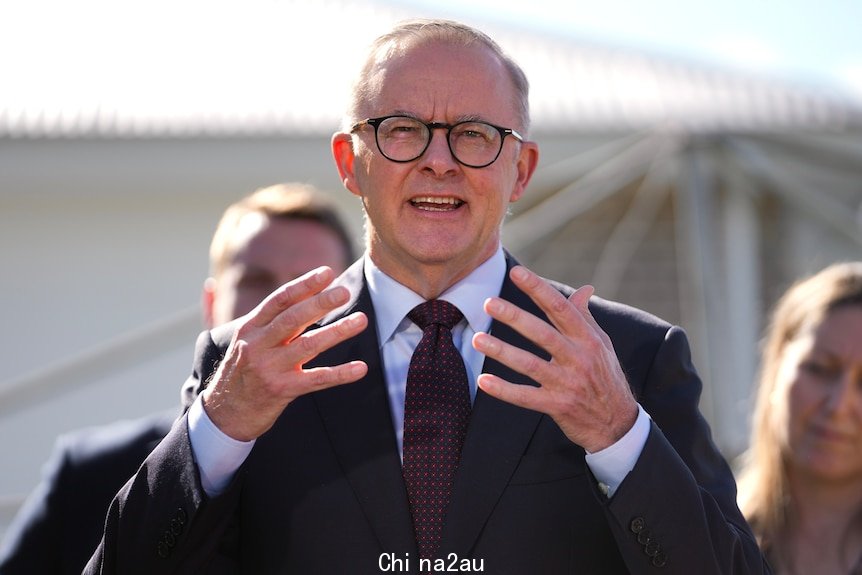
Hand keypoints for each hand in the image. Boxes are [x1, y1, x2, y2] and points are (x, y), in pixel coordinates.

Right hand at [202, 267, 367, 440]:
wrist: (224, 414)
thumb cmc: (240, 372)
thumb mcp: (241, 341)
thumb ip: (261, 317)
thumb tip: (247, 287)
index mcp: (250, 328)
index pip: (279, 300)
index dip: (304, 285)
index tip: (327, 273)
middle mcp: (257, 345)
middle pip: (293, 319)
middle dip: (320, 303)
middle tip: (345, 292)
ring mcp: (269, 369)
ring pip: (308, 346)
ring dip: (337, 331)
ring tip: (360, 320)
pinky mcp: (281, 391)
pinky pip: (316, 380)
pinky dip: (340, 373)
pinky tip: (360, 368)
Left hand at [472, 265, 636, 452]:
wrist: (617, 425)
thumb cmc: (606, 378)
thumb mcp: (603, 346)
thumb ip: (586, 318)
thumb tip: (584, 289)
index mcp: (588, 340)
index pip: (560, 308)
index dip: (538, 289)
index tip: (517, 272)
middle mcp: (579, 359)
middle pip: (542, 334)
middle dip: (514, 317)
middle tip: (489, 302)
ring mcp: (568, 384)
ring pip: (530, 365)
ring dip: (501, 351)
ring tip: (477, 339)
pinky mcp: (558, 406)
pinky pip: (526, 397)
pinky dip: (504, 390)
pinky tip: (484, 381)